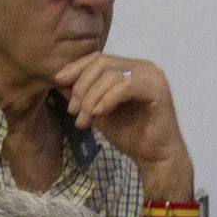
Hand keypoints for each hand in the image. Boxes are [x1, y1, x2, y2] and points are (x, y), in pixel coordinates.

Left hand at [55, 53, 191, 194]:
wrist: (155, 158)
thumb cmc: (130, 136)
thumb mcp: (98, 112)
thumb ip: (83, 96)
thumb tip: (60, 81)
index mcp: (131, 68)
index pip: (98, 58)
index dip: (76, 68)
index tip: (58, 83)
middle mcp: (143, 67)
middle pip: (102, 62)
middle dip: (82, 86)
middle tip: (73, 111)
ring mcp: (152, 77)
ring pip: (111, 74)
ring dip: (92, 98)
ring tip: (85, 119)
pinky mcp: (158, 90)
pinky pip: (126, 86)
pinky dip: (108, 99)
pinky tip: (100, 114)